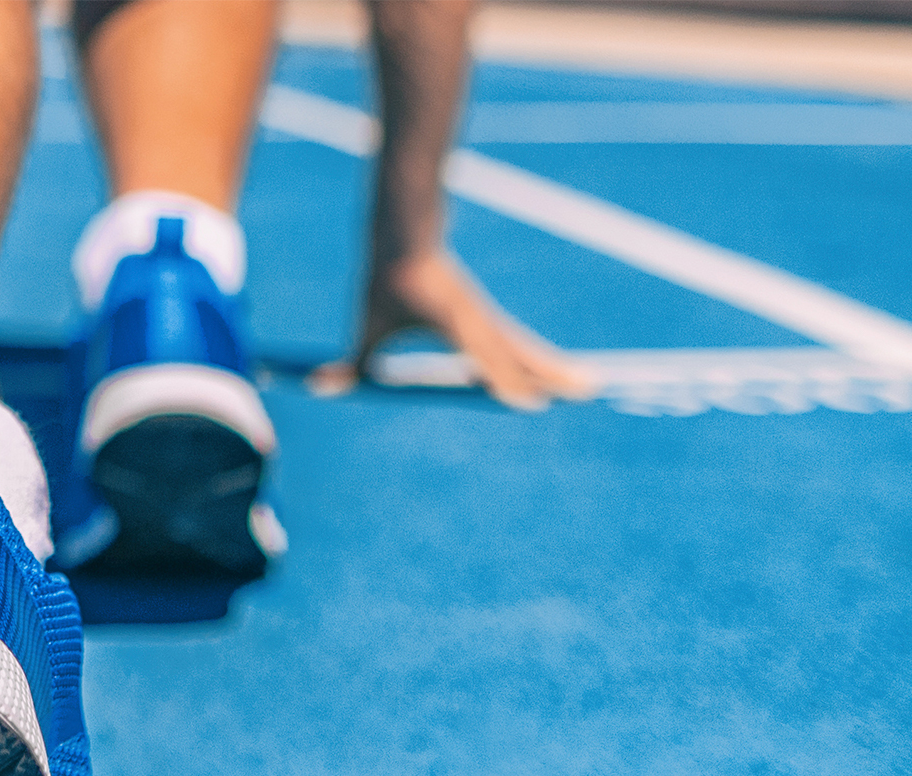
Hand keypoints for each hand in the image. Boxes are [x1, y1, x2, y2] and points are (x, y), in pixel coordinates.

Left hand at [308, 250, 596, 410]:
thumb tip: (322, 384)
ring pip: (525, 348)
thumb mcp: (368, 321)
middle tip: (590, 391)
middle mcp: (477, 320)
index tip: (532, 404)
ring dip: (554, 367)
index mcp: (455, 321)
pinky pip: (514, 344)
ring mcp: (484, 318)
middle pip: (523, 353)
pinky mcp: (482, 317)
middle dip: (554, 373)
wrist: (405, 235)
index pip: (487, 358)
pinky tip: (549, 374)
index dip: (508, 381)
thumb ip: (354, 358)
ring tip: (586, 385)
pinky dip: (534, 360)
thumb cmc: (387, 280)